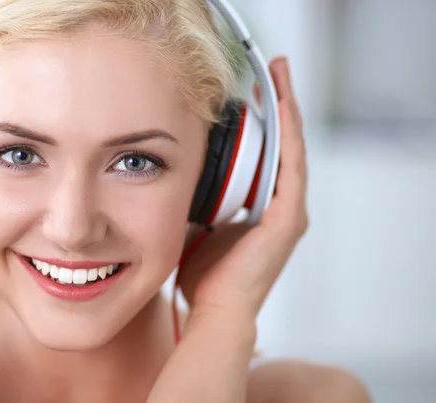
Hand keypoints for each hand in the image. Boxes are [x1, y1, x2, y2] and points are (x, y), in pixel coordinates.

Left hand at [178, 57, 307, 320]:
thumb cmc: (205, 276)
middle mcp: (282, 208)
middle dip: (280, 106)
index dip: (265, 122)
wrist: (215, 310)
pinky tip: (281, 103)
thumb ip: (197, 202)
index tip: (253, 91)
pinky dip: (287, 133)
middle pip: (284, 145)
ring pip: (290, 148)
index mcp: (263, 210)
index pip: (269, 155)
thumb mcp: (197, 227)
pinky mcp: (288, 218)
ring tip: (280, 73)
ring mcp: (289, 212)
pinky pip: (289, 164)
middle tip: (273, 70)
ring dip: (287, 110)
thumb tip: (176, 176)